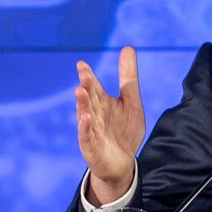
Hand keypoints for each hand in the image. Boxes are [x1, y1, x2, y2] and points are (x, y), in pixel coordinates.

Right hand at [74, 46, 145, 204]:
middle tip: (84, 74)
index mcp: (102, 103)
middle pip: (90, 99)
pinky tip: (86, 118)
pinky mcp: (92, 148)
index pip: (95, 87)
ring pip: (85, 116)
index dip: (89, 76)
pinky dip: (86, 128)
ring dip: (83, 105)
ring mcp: (92, 131)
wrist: (123, 163)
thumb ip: (128, 77)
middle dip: (87, 87)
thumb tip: (128, 47)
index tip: (82, 64)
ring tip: (80, 92)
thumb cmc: (124, 130)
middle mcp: (94, 115)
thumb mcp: (131, 101)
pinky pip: (87, 137)